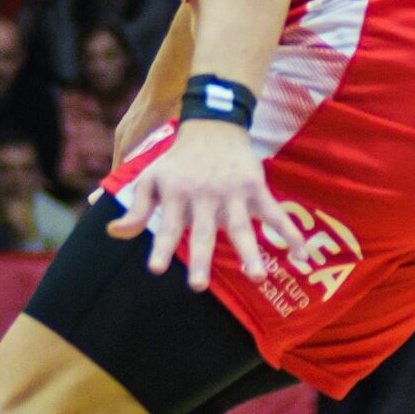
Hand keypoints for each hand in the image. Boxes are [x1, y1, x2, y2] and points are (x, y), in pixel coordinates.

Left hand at [108, 121, 296, 290]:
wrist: (212, 127)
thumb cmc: (177, 160)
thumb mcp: (150, 178)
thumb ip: (137, 209)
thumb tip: (113, 233)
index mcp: (176, 195)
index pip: (166, 226)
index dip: (160, 247)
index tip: (156, 270)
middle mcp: (204, 196)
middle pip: (202, 232)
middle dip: (201, 259)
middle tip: (198, 286)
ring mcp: (232, 193)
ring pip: (242, 226)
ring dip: (250, 252)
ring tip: (257, 278)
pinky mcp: (255, 189)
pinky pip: (275, 214)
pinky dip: (290, 234)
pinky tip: (301, 256)